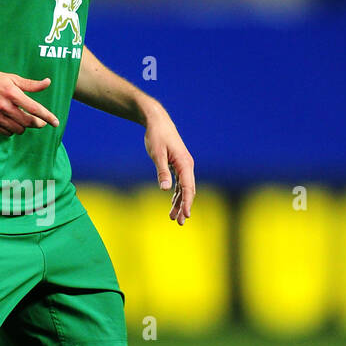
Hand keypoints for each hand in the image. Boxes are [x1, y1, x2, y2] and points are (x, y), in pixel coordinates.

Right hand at [0, 67, 59, 135]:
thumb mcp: (12, 78)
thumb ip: (31, 85)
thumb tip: (48, 82)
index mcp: (12, 93)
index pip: (35, 109)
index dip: (47, 117)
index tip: (56, 123)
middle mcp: (4, 106)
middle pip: (28, 122)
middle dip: (36, 123)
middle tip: (38, 121)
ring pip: (18, 129)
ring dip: (23, 126)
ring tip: (20, 118)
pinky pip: (6, 133)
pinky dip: (11, 129)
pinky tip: (10, 122)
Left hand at [143, 98, 195, 224]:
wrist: (157, 122)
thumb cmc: (157, 136)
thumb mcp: (157, 154)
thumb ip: (162, 172)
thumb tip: (165, 189)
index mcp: (185, 163)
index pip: (188, 187)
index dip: (187, 202)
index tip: (186, 215)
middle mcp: (187, 166)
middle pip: (188, 190)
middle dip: (185, 207)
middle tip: (179, 223)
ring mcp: (183, 166)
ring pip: (184, 188)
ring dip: (180, 203)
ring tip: (173, 218)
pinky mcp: (178, 165)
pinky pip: (180, 183)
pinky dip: (177, 194)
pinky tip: (173, 203)